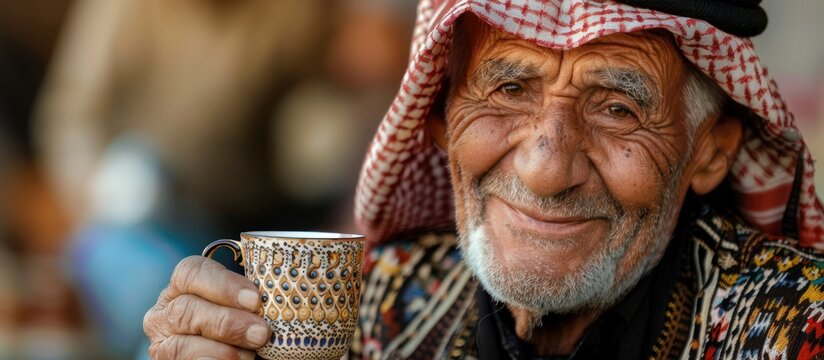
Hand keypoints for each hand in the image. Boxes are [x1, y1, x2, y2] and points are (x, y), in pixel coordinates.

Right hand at [144, 256, 269, 358]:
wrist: (231, 354)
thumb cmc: (241, 328)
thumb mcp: (244, 309)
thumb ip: (250, 302)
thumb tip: (274, 296)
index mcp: (183, 287)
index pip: (192, 271)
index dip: (224, 284)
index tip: (255, 299)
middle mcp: (165, 311)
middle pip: (187, 309)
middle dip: (228, 322)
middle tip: (261, 333)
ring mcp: (162, 342)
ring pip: (182, 344)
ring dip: (222, 351)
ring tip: (250, 356)